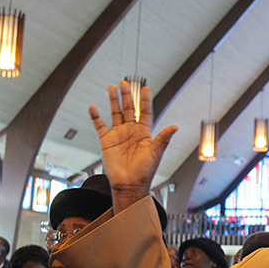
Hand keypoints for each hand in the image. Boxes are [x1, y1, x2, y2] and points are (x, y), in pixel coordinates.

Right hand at [89, 82, 177, 212]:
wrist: (130, 185)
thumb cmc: (145, 171)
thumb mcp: (156, 153)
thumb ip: (164, 138)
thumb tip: (175, 126)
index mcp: (144, 133)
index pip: (145, 112)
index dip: (146, 101)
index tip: (146, 88)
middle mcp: (131, 131)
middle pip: (129, 109)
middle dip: (127, 96)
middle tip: (125, 83)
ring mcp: (118, 135)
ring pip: (115, 114)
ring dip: (113, 101)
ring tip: (112, 88)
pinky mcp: (106, 141)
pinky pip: (100, 126)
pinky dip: (96, 117)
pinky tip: (93, 107)